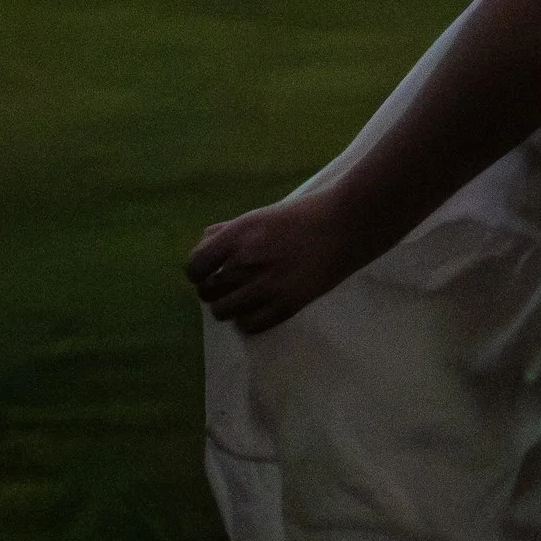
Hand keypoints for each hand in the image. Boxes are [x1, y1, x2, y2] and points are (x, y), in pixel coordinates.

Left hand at [186, 191, 358, 335]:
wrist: (345, 226)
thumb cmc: (303, 214)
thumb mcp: (261, 214)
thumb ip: (229, 230)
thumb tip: (204, 243)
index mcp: (238, 235)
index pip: (194, 266)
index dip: (197, 271)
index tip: (208, 271)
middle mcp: (246, 262)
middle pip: (207, 292)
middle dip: (213, 289)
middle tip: (228, 284)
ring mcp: (265, 287)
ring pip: (223, 312)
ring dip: (229, 305)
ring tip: (243, 297)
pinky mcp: (284, 306)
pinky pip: (248, 325)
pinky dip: (247, 319)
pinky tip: (257, 308)